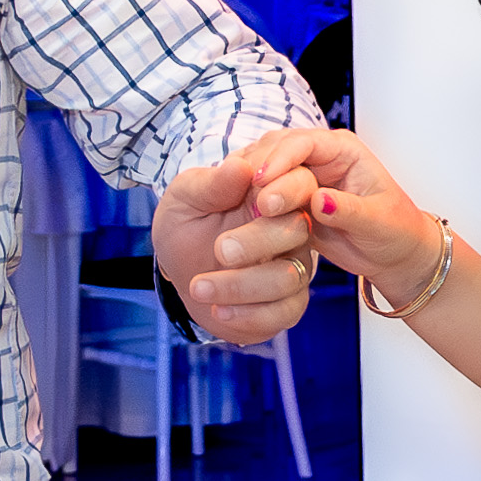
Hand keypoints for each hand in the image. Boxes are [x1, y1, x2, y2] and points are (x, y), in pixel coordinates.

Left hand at [156, 126, 366, 344]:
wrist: (180, 274)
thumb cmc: (186, 227)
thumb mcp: (186, 199)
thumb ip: (211, 185)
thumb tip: (241, 167)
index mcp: (272, 194)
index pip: (300, 183)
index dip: (287, 191)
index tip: (259, 201)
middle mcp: (292, 229)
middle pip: (298, 230)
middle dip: (258, 242)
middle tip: (221, 249)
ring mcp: (294, 267)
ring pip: (288, 277)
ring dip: (241, 285)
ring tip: (198, 286)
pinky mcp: (288, 304)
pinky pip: (285, 311)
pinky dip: (250, 314)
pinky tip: (219, 310)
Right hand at [215, 126, 463, 304]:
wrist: (395, 256)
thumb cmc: (396, 232)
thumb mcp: (378, 223)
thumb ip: (349, 210)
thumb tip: (319, 201)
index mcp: (343, 150)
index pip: (305, 143)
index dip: (280, 158)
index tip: (261, 179)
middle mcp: (319, 159)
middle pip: (277, 153)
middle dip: (261, 175)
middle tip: (254, 205)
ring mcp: (302, 179)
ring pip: (264, 173)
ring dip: (250, 190)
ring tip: (241, 213)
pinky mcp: (290, 203)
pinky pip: (263, 198)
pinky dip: (249, 206)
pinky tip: (238, 220)